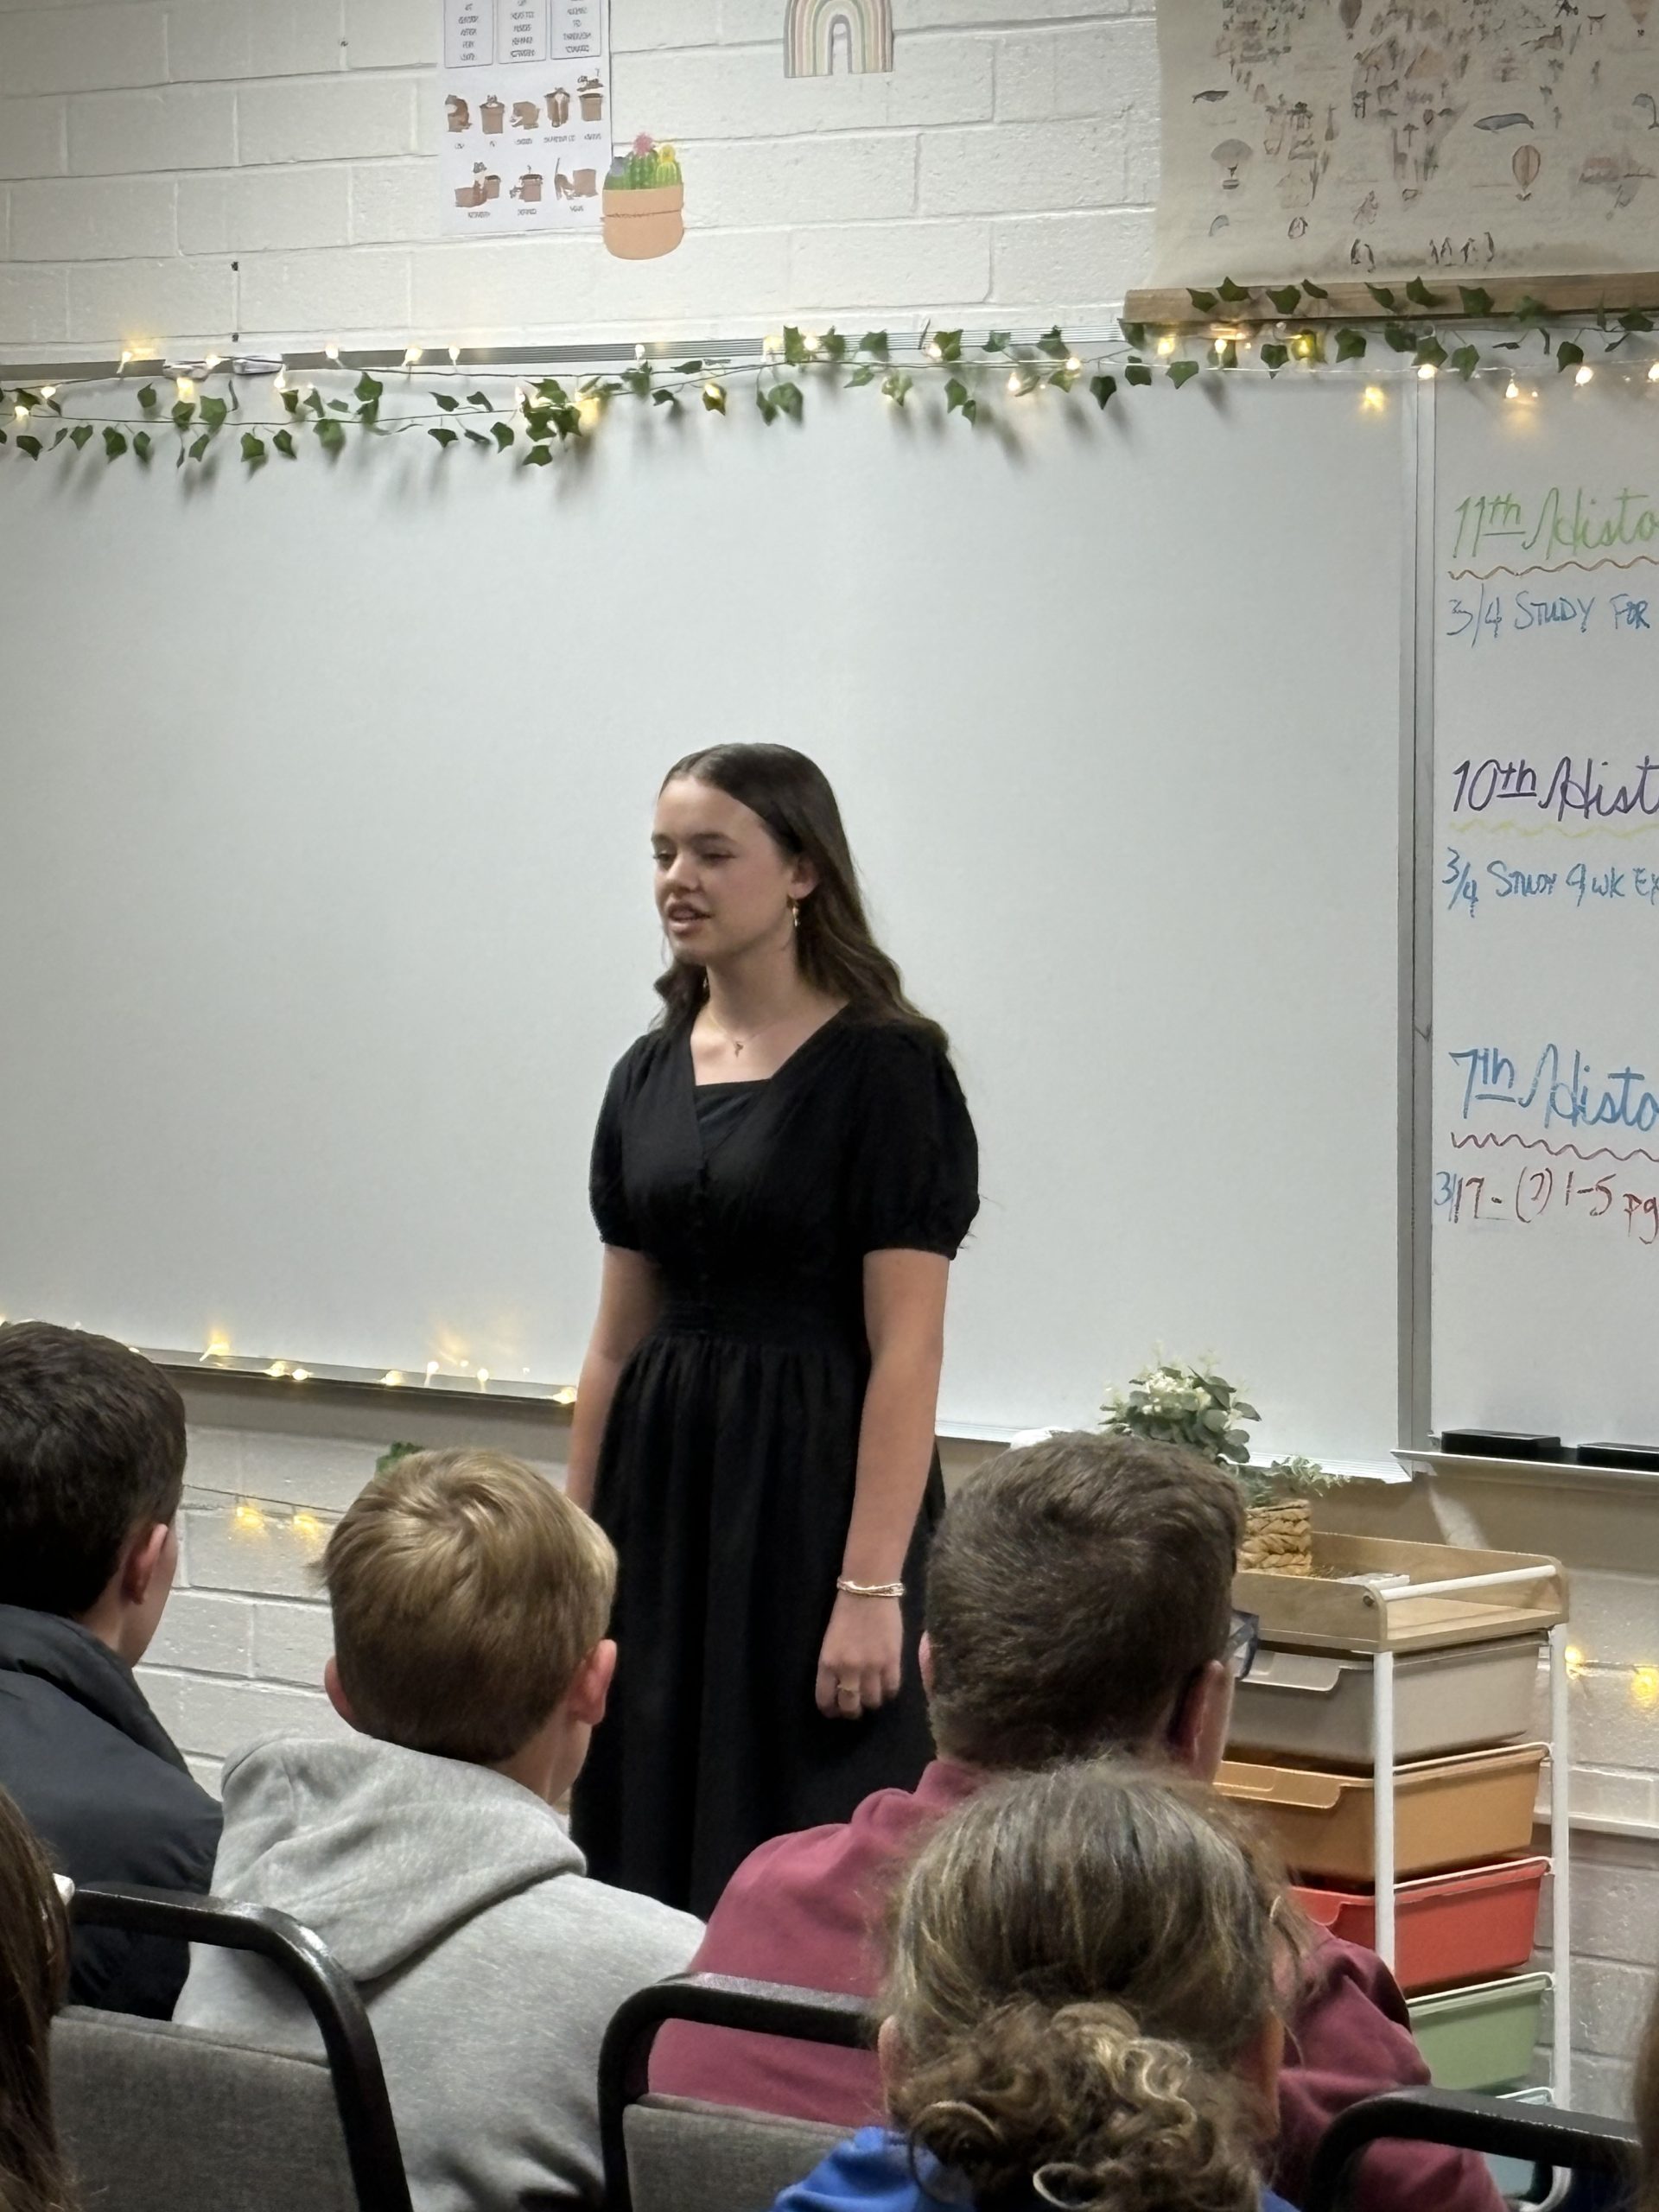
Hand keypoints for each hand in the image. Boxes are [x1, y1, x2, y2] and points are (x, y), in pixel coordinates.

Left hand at [815, 1591, 902, 1719]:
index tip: (835, 1710)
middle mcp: (848, 1669)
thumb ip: (835, 1665)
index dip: (831, 1710)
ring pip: (872, 1701)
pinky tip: (886, 1685)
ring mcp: (871, 1666)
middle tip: (855, 1707)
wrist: (868, 1591)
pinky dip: (888, 1692)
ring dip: (871, 1701)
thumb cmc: (846, 1613)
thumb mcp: (830, 1642)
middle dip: (852, 1711)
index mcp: (827, 1663)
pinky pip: (891, 1689)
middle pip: (850, 1707)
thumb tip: (842, 1687)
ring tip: (872, 1694)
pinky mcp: (891, 1661)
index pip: (826, 1700)